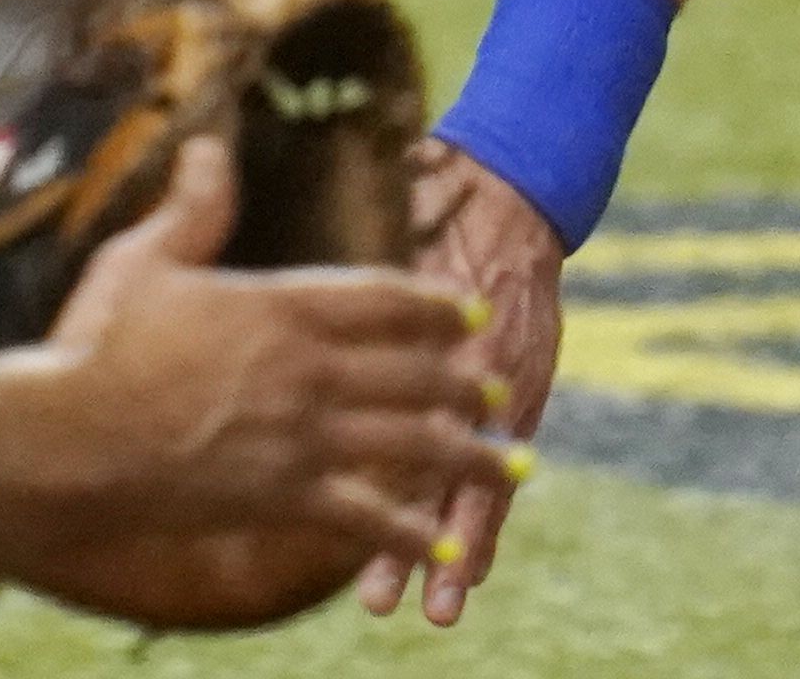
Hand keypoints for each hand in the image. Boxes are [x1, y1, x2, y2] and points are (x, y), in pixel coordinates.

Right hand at [13, 135, 500, 626]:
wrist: (73, 442)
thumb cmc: (99, 345)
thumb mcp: (145, 260)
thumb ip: (194, 208)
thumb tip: (210, 144)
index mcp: (281, 307)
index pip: (382, 298)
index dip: (433, 304)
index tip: (470, 310)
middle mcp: (308, 371)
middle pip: (413, 371)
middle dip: (463, 379)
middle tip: (497, 385)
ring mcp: (304, 439)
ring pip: (410, 442)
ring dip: (465, 451)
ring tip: (504, 456)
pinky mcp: (286, 498)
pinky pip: (367, 516)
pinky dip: (410, 530)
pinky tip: (441, 539)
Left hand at [358, 137, 563, 626]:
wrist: (515, 186)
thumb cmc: (441, 197)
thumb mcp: (404, 217)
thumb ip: (373, 246)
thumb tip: (283, 210)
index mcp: (448, 330)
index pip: (416, 415)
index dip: (380, 471)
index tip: (340, 520)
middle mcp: (478, 372)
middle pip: (440, 469)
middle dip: (408, 537)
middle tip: (372, 598)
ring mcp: (502, 391)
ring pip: (471, 485)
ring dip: (447, 549)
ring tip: (426, 611)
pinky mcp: (516, 397)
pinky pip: (499, 472)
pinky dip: (484, 527)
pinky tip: (466, 579)